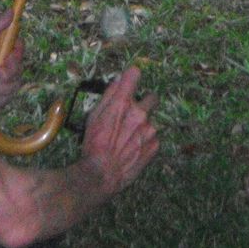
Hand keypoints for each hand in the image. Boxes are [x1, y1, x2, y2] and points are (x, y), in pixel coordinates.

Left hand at [0, 10, 23, 114]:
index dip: (15, 57)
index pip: (19, 50)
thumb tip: (11, 11)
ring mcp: (3, 83)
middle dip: (4, 77)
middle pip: (19, 70)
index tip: (5, 60)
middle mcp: (3, 66)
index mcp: (0, 51)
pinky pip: (8, 100)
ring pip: (15, 86)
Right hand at [81, 67, 158, 194]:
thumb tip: (118, 81)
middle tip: (133, 114)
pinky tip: (133, 148)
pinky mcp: (155, 145)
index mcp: (122, 103)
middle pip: (152, 97)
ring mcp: (150, 130)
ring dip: (143, 125)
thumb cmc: (94, 144)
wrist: (103, 173)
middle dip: (145, 103)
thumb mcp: (93, 116)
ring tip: (129, 138)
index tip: (130, 81)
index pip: (135, 74)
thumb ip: (108, 96)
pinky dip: (146, 140)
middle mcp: (139, 113)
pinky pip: (154, 137)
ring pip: (151, 120)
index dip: (131, 76)